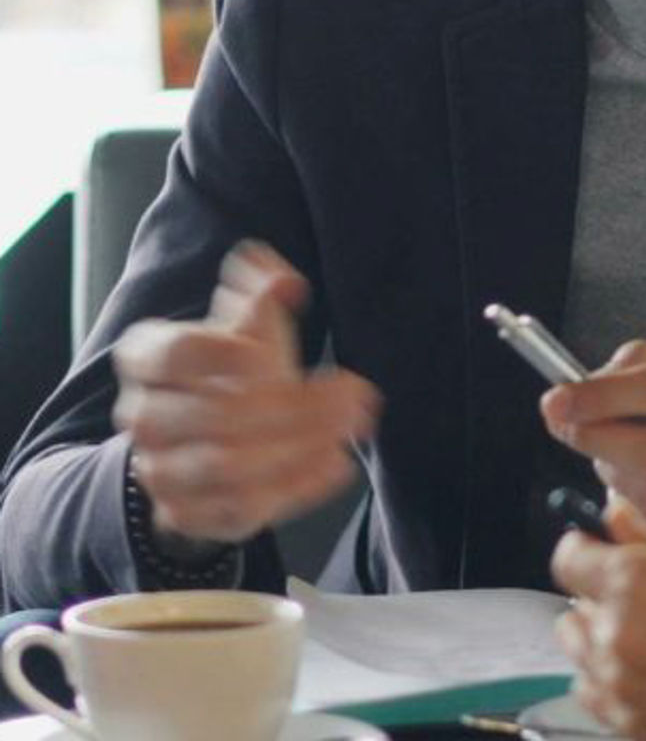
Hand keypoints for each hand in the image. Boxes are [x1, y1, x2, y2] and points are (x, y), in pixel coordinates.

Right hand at [112, 240, 380, 543]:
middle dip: (296, 405)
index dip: (226, 354)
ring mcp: (160, 470)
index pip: (177, 354)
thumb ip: (264, 292)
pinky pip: (241, 507)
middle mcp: (144, 416)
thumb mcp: (248, 325)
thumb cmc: (231, 368)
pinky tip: (338, 462)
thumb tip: (283, 278)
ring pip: (228, 464)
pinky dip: (296, 486)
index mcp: (147, 356)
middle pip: (216, 414)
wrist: (199, 438)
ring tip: (353, 423)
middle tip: (355, 391)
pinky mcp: (187, 514)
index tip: (275, 353)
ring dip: (302, 444)